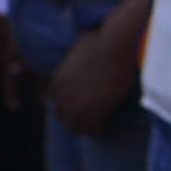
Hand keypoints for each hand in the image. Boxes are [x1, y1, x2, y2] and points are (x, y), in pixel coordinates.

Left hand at [50, 20, 143, 136]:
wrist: (113, 46)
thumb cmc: (101, 40)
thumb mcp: (80, 49)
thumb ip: (78, 55)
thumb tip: (84, 41)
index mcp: (57, 79)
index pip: (56, 101)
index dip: (68, 106)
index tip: (80, 108)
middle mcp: (61, 93)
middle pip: (62, 116)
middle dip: (74, 120)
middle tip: (89, 122)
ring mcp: (75, 104)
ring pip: (74, 126)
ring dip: (85, 127)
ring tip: (97, 128)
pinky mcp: (91, 111)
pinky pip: (90, 128)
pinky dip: (96, 130)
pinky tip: (103, 128)